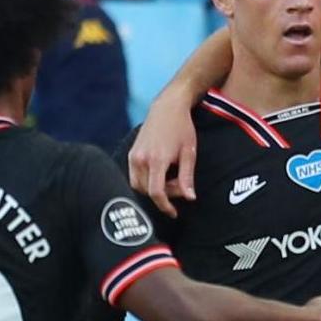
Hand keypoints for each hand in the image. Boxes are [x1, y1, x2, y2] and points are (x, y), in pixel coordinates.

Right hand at [128, 92, 197, 217]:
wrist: (167, 108)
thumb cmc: (182, 128)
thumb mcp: (189, 153)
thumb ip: (187, 177)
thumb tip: (190, 198)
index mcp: (157, 159)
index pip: (157, 192)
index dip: (165, 206)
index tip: (174, 213)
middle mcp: (141, 159)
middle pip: (148, 191)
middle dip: (164, 195)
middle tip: (180, 186)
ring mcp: (133, 156)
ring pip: (139, 186)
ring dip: (154, 189)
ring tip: (170, 179)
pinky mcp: (131, 153)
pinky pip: (135, 177)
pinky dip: (146, 181)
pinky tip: (161, 174)